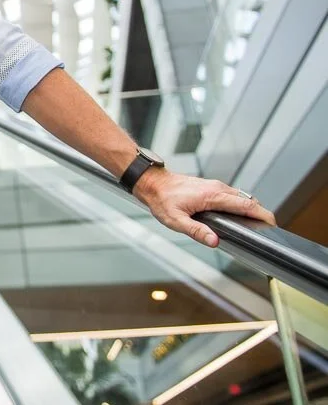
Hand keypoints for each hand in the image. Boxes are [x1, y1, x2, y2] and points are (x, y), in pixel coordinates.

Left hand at [134, 168, 276, 246]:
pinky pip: (232, 196)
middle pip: (248, 201)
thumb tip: (214, 241)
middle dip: (260, 214)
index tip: (272, 224)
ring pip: (241, 198)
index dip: (262, 215)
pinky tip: (238, 217)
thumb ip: (196, 231)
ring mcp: (215, 186)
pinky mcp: (211, 187)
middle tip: (266, 230)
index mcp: (212, 196)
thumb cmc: (162, 200)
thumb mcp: (176, 220)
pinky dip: (240, 205)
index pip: (246, 205)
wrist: (153, 183)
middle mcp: (217, 188)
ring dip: (250, 209)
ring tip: (255, 226)